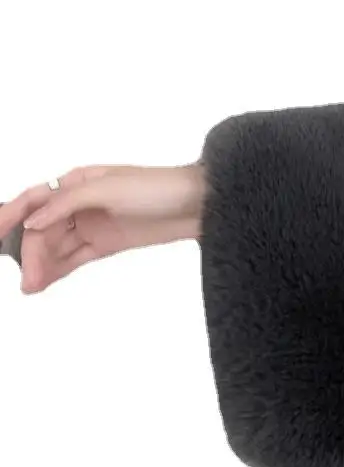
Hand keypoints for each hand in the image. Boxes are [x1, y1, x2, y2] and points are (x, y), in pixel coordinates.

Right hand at [0, 163, 205, 293]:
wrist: (200, 204)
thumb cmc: (158, 186)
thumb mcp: (108, 187)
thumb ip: (67, 203)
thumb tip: (32, 221)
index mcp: (75, 181)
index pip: (33, 200)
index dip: (9, 217)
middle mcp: (79, 203)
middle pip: (43, 229)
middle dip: (30, 252)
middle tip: (26, 278)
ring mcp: (92, 224)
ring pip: (56, 246)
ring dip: (41, 265)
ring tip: (31, 286)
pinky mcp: (106, 243)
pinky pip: (74, 257)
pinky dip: (57, 269)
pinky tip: (42, 282)